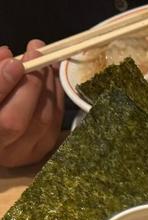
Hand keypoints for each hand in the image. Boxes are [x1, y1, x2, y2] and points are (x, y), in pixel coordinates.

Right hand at [0, 40, 64, 167]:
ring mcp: (21, 153)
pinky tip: (54, 79)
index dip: (3, 83)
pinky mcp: (41, 151)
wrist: (0, 133)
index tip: (15, 62)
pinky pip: (54, 123)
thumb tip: (7, 55)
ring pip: (41, 122)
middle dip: (30, 84)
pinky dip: (56, 98)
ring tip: (47, 61)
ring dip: (48, 87)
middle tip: (36, 53)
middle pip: (16, 120)